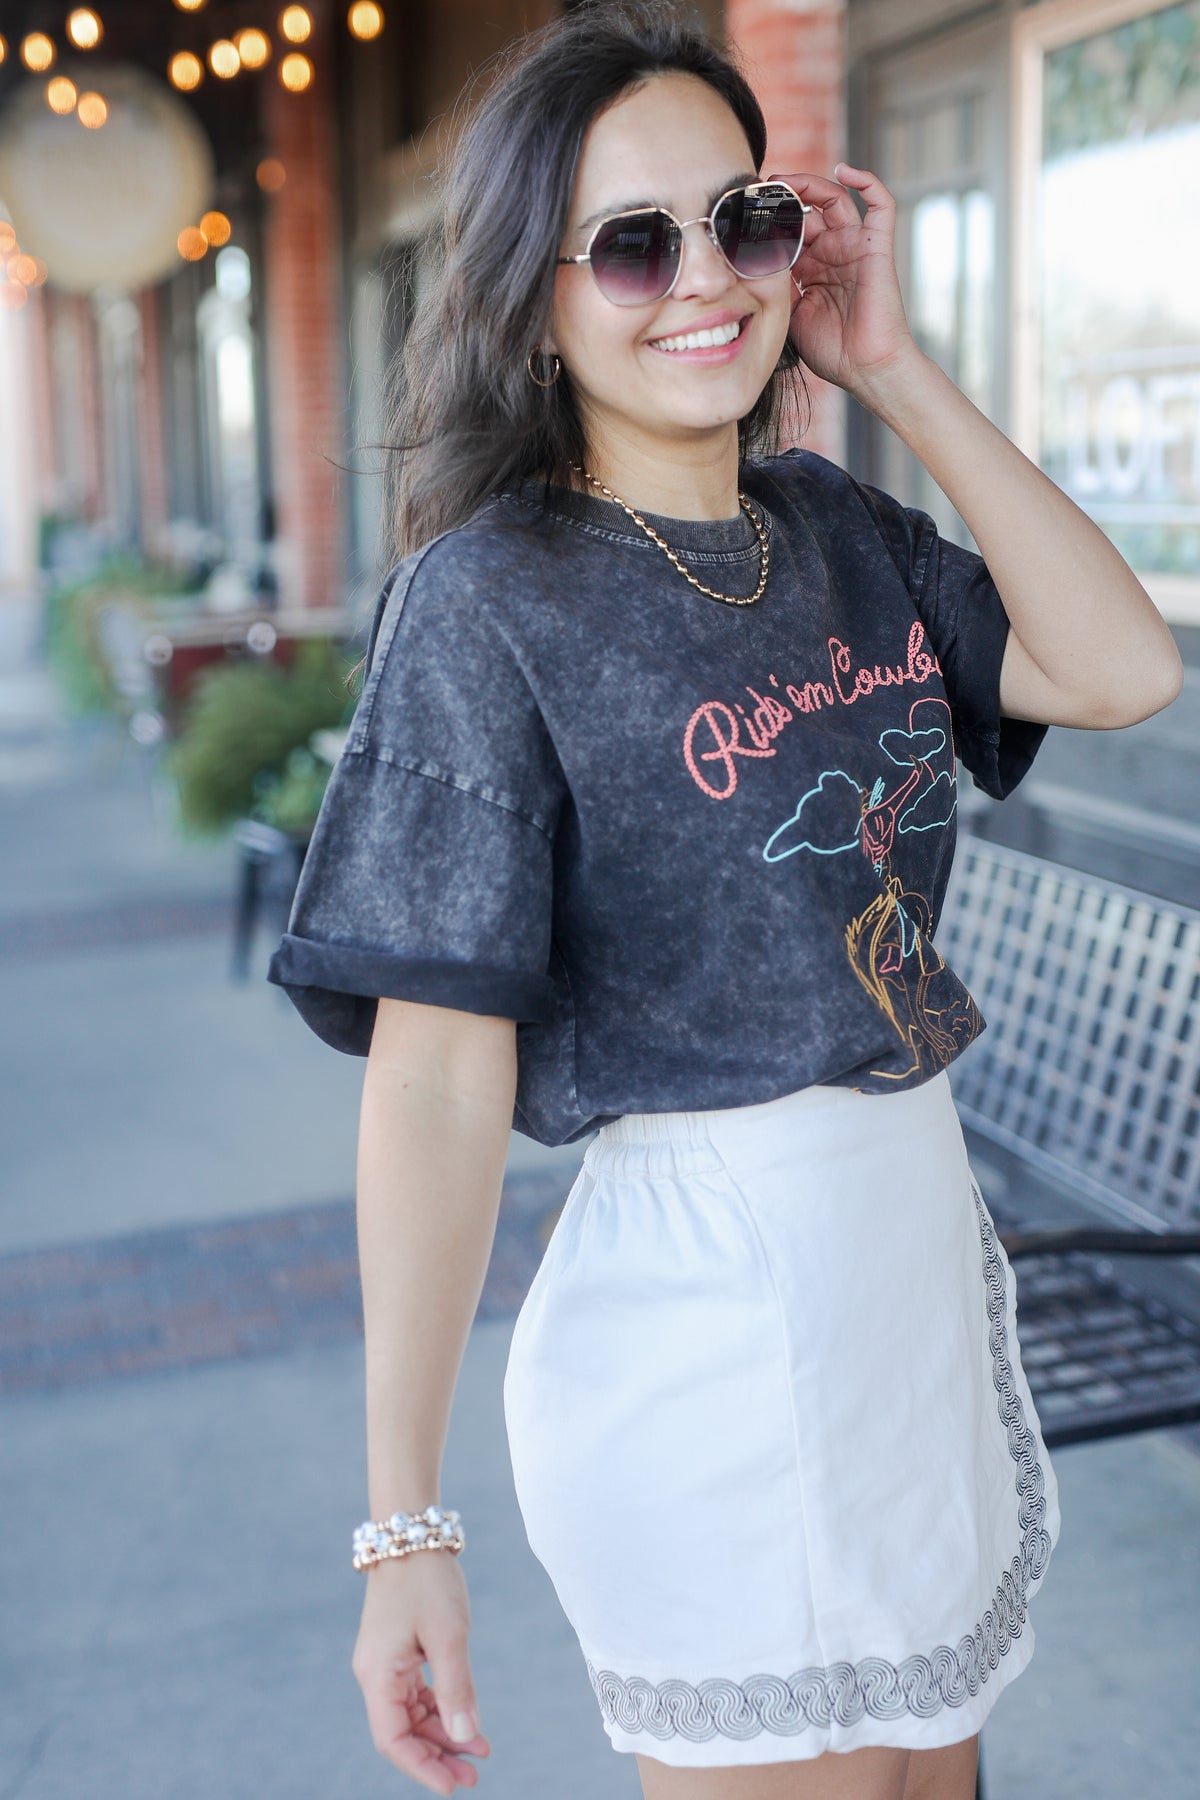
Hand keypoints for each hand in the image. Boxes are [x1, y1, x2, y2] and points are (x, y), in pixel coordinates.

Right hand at [352, 1551, 490, 1793]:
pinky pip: (416, 1695)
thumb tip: (466, 1737)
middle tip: (475, 1776)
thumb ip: (456, 1688)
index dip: (421, 1768)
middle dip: (438, 1756)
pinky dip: (441, 1709)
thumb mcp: (449, 1634)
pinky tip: (467, 1719)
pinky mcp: (398, 1653)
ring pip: (411, 1716)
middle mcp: (375, 1675)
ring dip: (443, 1735)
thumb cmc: (427, 1580)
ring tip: (480, 1752)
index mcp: (378, 1675)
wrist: (412, 1534)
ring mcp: (385, 1664)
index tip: (453, 1787)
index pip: (393, 1740)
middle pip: (402, 1733)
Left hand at [766, 163, 920, 397]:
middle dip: (782, 199)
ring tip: (783, 181)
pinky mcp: (877, 246)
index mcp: (811, 268)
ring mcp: (855, 246)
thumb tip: (750, 259)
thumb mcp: (789, 314)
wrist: (866, 369)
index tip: (742, 213)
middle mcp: (832, 252)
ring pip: (834, 198)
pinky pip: (880, 203)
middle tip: (756, 193)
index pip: (787, 231)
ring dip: (809, 184)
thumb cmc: (832, 350)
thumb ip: (774, 284)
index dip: (767, 220)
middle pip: (807, 209)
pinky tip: (844, 170)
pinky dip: (866, 180)